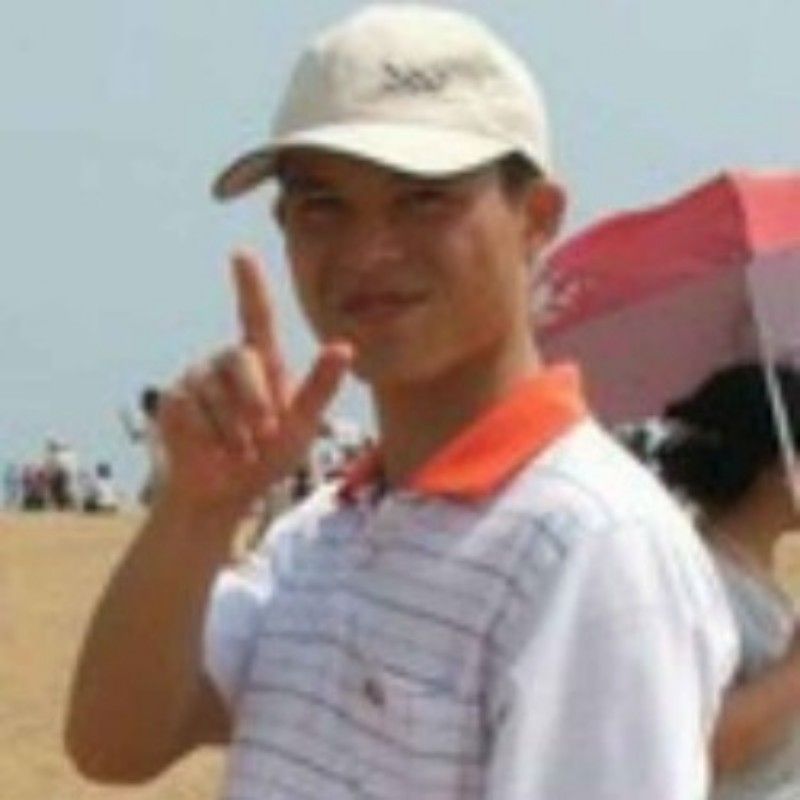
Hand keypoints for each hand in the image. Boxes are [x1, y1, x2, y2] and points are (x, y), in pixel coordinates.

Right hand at [156, 249, 352, 515]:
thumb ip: (320, 387)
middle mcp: (227, 362)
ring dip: (234, 428)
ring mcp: (198, 379)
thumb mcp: (302, 425)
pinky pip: (193, 410)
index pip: (255, 316)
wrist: (225, 491)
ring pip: (215, 389)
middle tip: (265, 433)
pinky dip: (212, 437)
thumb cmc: (268, 456)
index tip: (240, 254)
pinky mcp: (175, 399)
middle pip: (240, 358)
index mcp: (262, 363)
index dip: (249, 285)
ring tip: (241, 450)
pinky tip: (215, 450)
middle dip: (256, 401)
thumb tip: (345, 346)